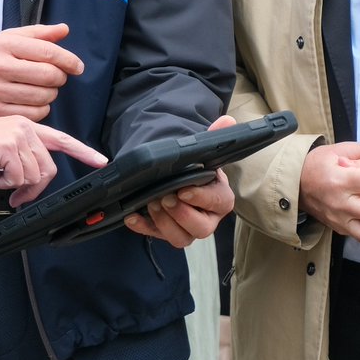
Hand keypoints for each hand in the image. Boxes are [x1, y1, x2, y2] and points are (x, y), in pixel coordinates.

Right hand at [0, 23, 83, 120]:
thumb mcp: (5, 38)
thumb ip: (37, 34)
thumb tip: (64, 30)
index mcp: (4, 44)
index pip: (48, 52)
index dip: (69, 60)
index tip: (77, 66)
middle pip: (49, 76)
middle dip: (59, 78)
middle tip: (55, 77)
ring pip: (43, 97)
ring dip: (50, 94)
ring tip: (42, 89)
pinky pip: (33, 114)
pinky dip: (41, 110)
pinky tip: (33, 102)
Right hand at [0, 116, 107, 206]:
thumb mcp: (1, 148)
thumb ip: (22, 157)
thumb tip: (34, 182)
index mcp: (26, 125)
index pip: (61, 138)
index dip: (83, 151)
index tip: (101, 161)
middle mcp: (25, 127)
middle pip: (48, 168)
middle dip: (33, 188)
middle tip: (14, 194)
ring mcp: (18, 135)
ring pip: (34, 176)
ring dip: (14, 185)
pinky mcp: (9, 146)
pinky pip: (18, 179)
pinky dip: (3, 183)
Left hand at [124, 116, 236, 246]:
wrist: (181, 178)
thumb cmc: (196, 168)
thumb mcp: (203, 152)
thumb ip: (214, 137)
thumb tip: (228, 121)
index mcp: (220, 198)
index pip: (218, 202)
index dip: (201, 198)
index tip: (183, 189)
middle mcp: (207, 218)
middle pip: (201, 228)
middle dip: (181, 214)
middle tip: (164, 197)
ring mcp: (187, 229)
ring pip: (180, 238)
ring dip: (163, 222)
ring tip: (150, 202)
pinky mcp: (167, 233)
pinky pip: (155, 236)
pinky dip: (143, 228)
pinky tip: (132, 217)